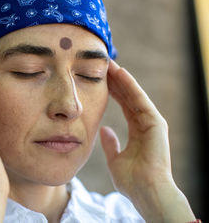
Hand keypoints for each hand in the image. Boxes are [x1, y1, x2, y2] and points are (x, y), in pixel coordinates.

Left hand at [100, 60, 194, 221]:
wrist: (146, 192)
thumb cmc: (132, 181)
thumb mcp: (115, 159)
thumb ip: (111, 144)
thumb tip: (104, 131)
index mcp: (137, 132)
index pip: (124, 105)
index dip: (113, 91)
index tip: (101, 79)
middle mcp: (146, 124)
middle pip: (129, 97)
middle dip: (116, 81)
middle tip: (104, 65)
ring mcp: (152, 122)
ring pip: (134, 94)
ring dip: (121, 78)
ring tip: (109, 64)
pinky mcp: (156, 123)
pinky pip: (140, 100)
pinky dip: (130, 86)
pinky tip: (121, 73)